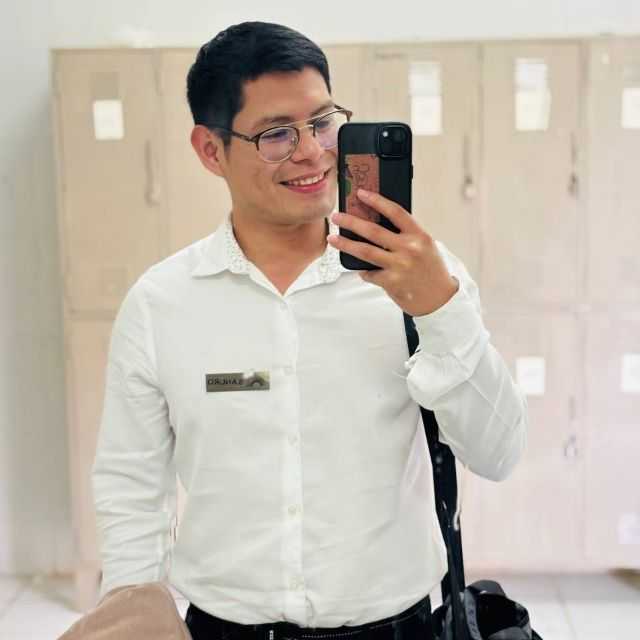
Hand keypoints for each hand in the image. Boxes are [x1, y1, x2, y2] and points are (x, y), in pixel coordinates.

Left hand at [327, 189, 458, 315]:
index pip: (395, 212)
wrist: (440, 299)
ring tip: (333, 239)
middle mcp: (409, 248)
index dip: (377, 200)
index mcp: (419, 235)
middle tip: (336, 216)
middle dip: (351, 221)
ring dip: (345, 244)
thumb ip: (405, 235)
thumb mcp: (425, 246)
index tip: (361, 193)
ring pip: (365, 251)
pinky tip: (360, 269)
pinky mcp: (392, 282)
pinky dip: (363, 271)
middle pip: (373, 231)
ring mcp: (400, 265)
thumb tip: (375, 222)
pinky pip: (369, 273)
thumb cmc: (430, 270)